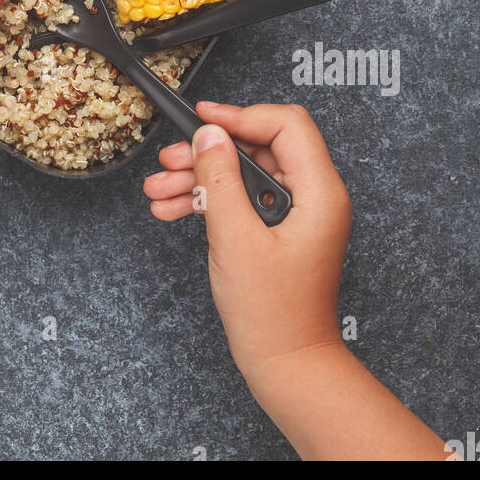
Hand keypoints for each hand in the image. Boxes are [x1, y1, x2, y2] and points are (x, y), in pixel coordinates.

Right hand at [143, 101, 351, 379]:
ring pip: (244, 172)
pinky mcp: (279, 229)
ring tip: (160, 190)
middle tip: (170, 161)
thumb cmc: (273, 314)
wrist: (286, 365)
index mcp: (319, 192)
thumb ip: (219, 179)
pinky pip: (242, 198)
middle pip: (258, 146)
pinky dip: (208, 200)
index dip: (241, 115)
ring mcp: (296, 213)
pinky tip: (174, 209)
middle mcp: (313, 196)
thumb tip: (209, 134)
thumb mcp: (235, 238)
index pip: (285, 125)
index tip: (203, 118)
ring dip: (199, 178)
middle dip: (208, 153)